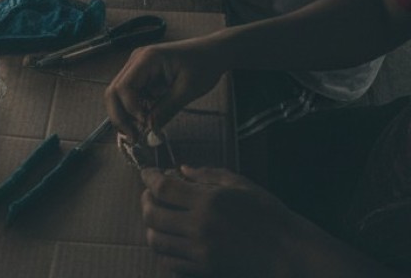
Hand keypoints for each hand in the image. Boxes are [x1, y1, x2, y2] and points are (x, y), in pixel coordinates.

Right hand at [105, 40, 224, 139]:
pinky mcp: (143, 75)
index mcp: (146, 59)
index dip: (130, 110)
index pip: (124, 87)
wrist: (212, 52)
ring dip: (126, 115)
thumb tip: (150, 131)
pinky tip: (148, 120)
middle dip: (120, 116)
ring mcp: (137, 67)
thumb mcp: (188, 90)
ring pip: (120, 95)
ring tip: (141, 133)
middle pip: (114, 91)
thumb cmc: (203, 65)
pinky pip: (132, 95)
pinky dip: (135, 110)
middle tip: (134, 138)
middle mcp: (136, 61)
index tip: (145, 126)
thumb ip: (167, 109)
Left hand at [140, 166, 306, 277]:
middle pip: (151, 214)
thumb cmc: (270, 217)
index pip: (162, 187)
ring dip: (152, 226)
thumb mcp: (241, 185)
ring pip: (156, 241)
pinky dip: (165, 250)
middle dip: (145, 201)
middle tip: (150, 194)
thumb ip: (207, 174)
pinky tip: (172, 241)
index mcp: (208, 202)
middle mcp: (200, 228)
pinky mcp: (205, 272)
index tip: (147, 173)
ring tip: (159, 218)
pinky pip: (171, 263)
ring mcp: (201, 253)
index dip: (148, 177)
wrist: (291, 256)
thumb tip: (181, 168)